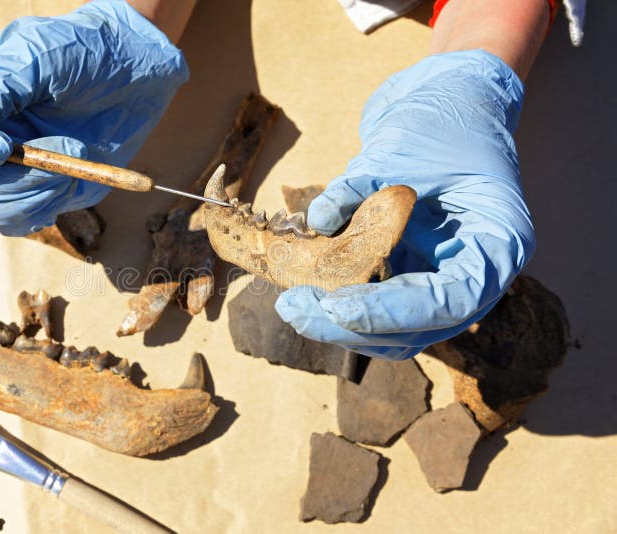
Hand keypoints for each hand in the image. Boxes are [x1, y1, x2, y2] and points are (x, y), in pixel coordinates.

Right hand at [0, 0, 187, 235]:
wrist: (140, 70)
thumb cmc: (86, 51)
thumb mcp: (38, 56)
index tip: (2, 145)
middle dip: (9, 183)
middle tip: (63, 147)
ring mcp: (6, 175)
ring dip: (35, 194)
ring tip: (75, 153)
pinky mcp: (39, 195)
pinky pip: (21, 223)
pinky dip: (50, 205)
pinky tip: (76, 174)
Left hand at [275, 50, 535, 359]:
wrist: (446, 101)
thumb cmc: (440, 119)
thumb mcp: (402, 147)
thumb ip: (362, 187)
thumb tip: (319, 220)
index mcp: (497, 243)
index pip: (451, 300)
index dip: (392, 311)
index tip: (337, 307)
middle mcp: (474, 272)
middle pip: (418, 328)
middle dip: (353, 325)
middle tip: (294, 308)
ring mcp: (442, 278)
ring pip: (396, 331)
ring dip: (342, 324)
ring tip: (292, 304)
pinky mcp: (411, 273)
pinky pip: (379, 306)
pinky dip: (343, 303)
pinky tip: (304, 290)